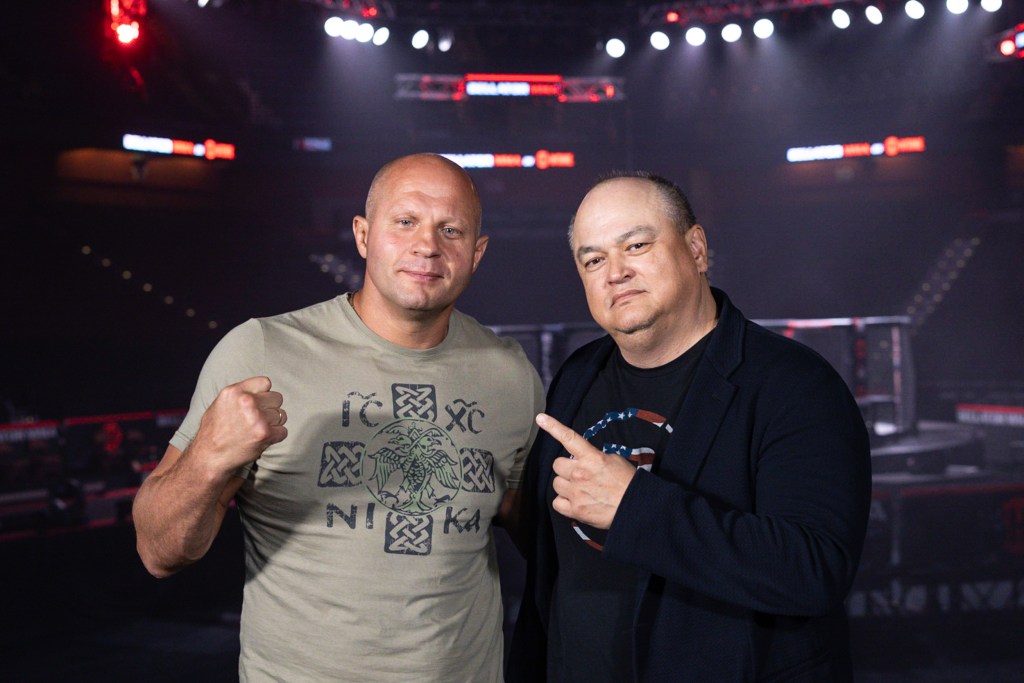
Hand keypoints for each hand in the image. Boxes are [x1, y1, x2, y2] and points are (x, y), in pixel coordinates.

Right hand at [190, 376, 287, 474]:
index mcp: (234, 392)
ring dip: (273, 424)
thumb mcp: (220, 404)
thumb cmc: (214, 432)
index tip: (258, 404)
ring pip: (281, 415)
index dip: (264, 394)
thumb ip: (239, 395)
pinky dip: (275, 437)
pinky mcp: (265, 433)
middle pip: (277, 398)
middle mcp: (246, 401)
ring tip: (257, 430)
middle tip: (258, 420)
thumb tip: (260, 391)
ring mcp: (257, 417)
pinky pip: (283, 431)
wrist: (209, 457)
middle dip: (270, 409)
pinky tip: (261, 440)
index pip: (265, 382)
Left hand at [538, 413, 636, 529]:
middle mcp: (580, 473)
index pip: (569, 438)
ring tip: (581, 490)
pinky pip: (557, 502)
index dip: (553, 426)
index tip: (540, 418)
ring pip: (556, 483)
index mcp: (592, 458)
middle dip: (566, 468)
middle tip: (579, 475)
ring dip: (565, 485)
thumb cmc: (628, 484)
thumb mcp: (614, 461)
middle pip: (557, 464)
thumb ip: (595, 457)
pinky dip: (564, 502)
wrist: (636, 507)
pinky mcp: (575, 510)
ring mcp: (576, 492)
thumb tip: (584, 458)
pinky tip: (576, 501)